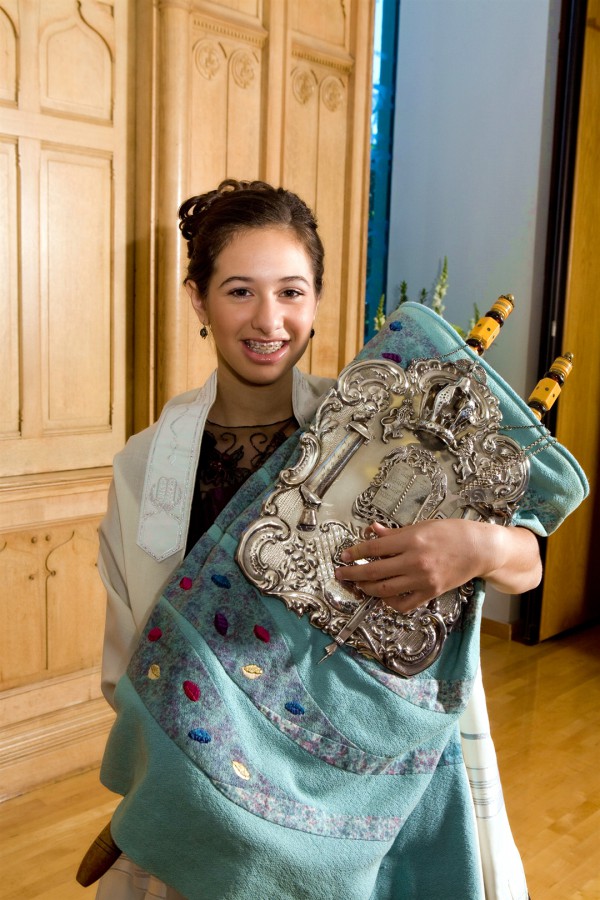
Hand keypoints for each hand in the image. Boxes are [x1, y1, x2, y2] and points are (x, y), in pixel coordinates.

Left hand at [333, 519, 540, 612]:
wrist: (479, 549)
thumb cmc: (451, 533)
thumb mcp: (421, 526)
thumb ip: (395, 533)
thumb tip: (372, 531)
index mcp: (411, 540)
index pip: (374, 548)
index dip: (356, 553)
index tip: (345, 555)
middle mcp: (414, 561)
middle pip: (374, 571)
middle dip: (353, 573)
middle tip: (342, 573)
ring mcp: (422, 579)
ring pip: (385, 589)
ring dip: (367, 588)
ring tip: (358, 585)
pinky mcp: (430, 593)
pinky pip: (403, 603)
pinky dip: (389, 602)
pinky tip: (383, 596)